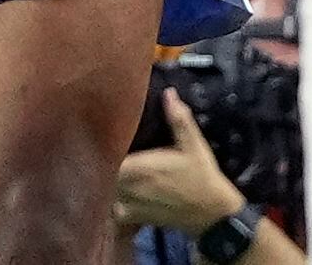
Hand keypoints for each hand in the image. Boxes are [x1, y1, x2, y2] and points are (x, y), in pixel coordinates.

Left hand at [113, 94, 245, 234]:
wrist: (211, 212)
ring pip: (108, 192)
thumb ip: (179, 120)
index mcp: (141, 168)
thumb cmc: (201, 175)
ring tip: (107, 169)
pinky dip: (113, 202)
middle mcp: (132, 188)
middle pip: (103, 175)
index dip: (101, 146)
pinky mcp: (137, 218)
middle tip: (102, 149)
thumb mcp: (194, 144)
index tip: (100, 135)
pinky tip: (119, 192)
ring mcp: (133, 205)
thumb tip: (169, 93)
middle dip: (103, 162)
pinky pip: (115, 212)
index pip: (108, 156)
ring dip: (106, 182)